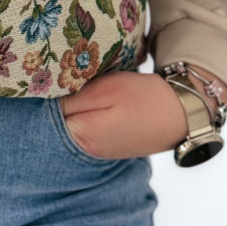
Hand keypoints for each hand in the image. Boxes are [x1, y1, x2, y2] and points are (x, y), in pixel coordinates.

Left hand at [59, 70, 191, 158]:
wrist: (183, 113)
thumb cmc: (143, 98)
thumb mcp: (102, 89)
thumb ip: (69, 98)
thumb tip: (43, 99)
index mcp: (81, 134)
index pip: (48, 112)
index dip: (48, 92)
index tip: (52, 77)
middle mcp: (86, 148)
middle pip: (60, 119)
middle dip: (60, 100)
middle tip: (67, 78)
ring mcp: (99, 148)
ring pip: (75, 121)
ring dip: (76, 105)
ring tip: (85, 87)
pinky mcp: (110, 144)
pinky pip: (90, 126)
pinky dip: (90, 113)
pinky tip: (98, 100)